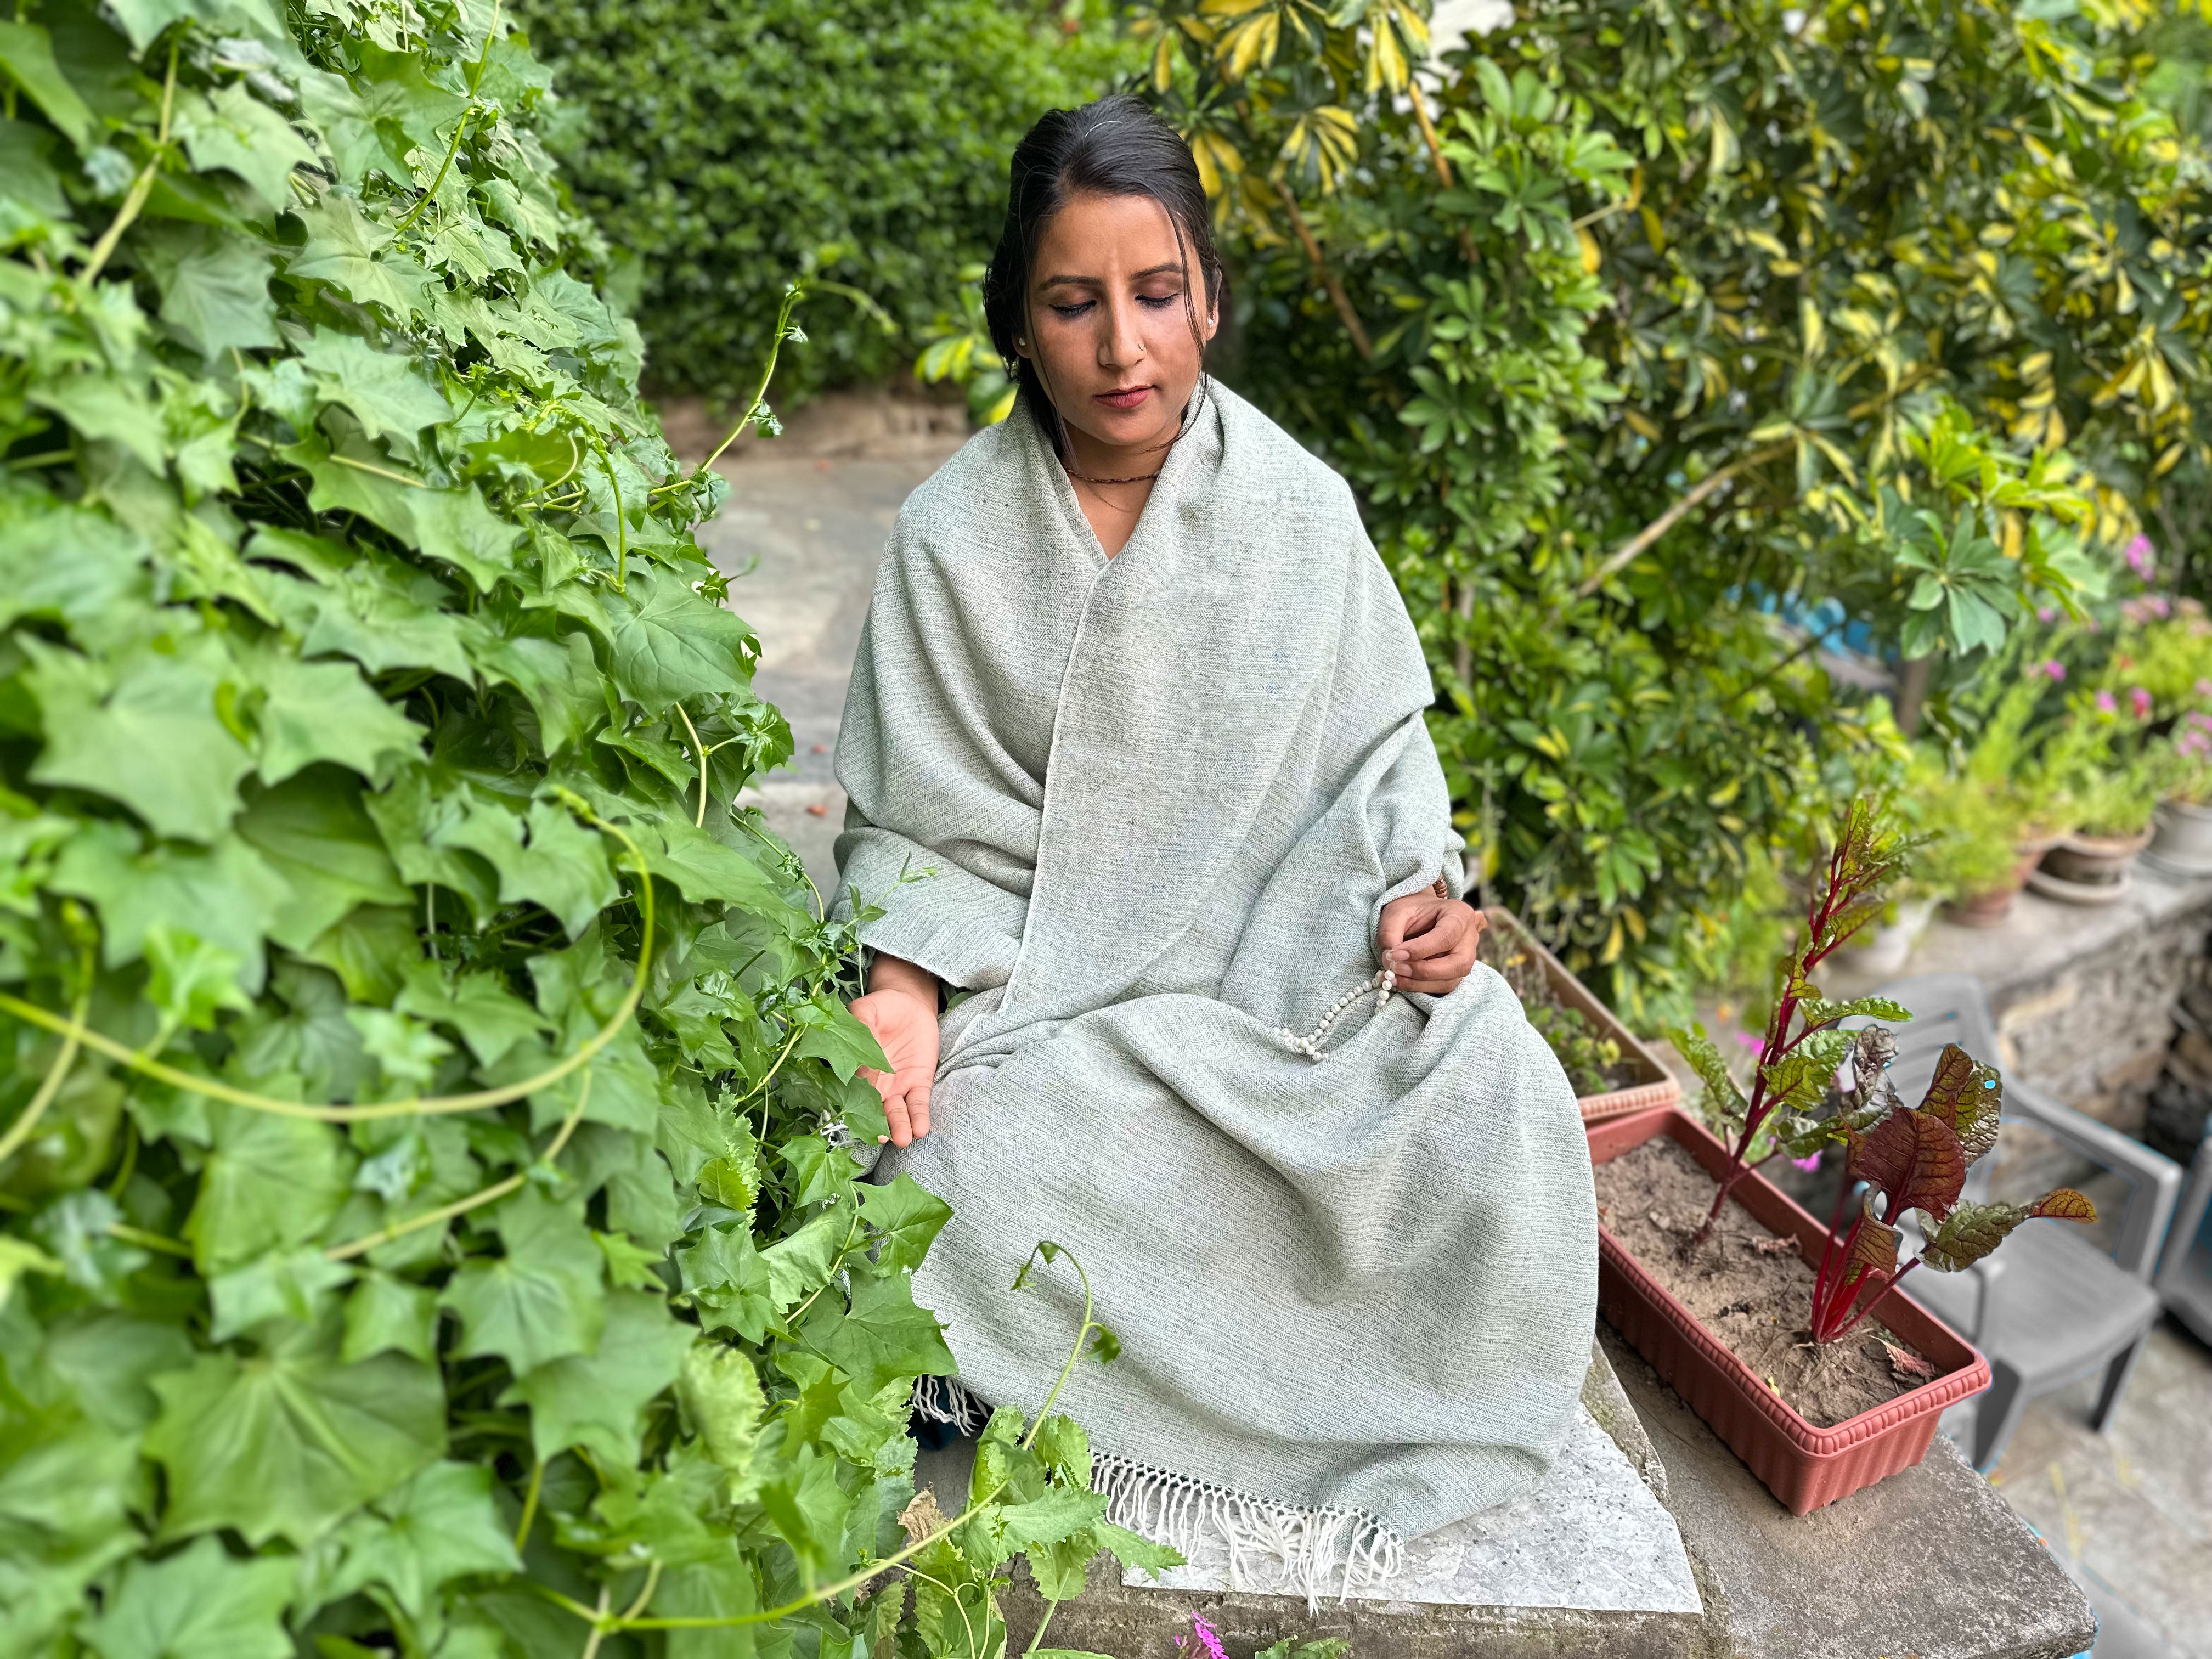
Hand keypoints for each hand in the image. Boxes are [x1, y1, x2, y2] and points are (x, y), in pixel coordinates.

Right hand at [850, 954, 940, 1147]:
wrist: (910, 1003)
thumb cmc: (882, 1006)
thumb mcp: (866, 1010)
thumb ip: (859, 1025)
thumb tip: (854, 1043)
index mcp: (855, 1067)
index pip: (852, 1088)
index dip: (852, 1103)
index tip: (853, 1118)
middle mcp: (874, 1084)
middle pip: (873, 1109)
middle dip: (876, 1125)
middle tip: (880, 1139)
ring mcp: (896, 1086)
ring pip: (896, 1112)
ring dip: (899, 1126)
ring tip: (902, 1139)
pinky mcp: (918, 1084)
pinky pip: (918, 1103)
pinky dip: (919, 1116)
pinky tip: (920, 1129)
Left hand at [1377, 892, 1484, 994]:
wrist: (1419, 915)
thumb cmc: (1411, 910)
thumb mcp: (1396, 912)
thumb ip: (1390, 933)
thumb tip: (1389, 960)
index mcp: (1459, 914)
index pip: (1447, 936)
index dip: (1421, 949)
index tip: (1394, 955)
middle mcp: (1469, 938)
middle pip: (1458, 963)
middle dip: (1424, 971)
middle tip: (1396, 969)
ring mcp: (1466, 958)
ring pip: (1450, 980)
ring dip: (1418, 984)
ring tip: (1393, 977)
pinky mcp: (1455, 973)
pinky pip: (1442, 987)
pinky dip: (1419, 987)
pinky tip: (1400, 980)